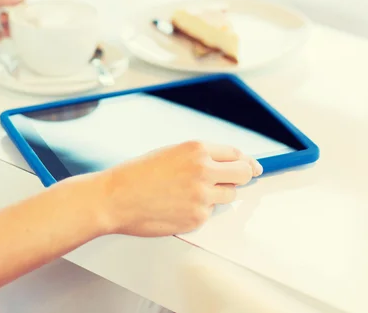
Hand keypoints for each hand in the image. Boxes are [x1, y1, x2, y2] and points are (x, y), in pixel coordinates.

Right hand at [98, 141, 262, 236]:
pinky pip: (209, 213)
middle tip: (232, 181)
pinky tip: (176, 206)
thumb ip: (200, 158)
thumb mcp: (170, 153)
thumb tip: (227, 166)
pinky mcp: (197, 218)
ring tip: (188, 194)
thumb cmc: (136, 175)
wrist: (115, 198)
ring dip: (217, 195)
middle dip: (241, 177)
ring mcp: (202, 196)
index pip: (236, 154)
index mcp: (196, 150)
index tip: (252, 168)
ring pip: (229, 196)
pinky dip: (198, 211)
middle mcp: (204, 171)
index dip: (245, 162)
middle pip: (243, 174)